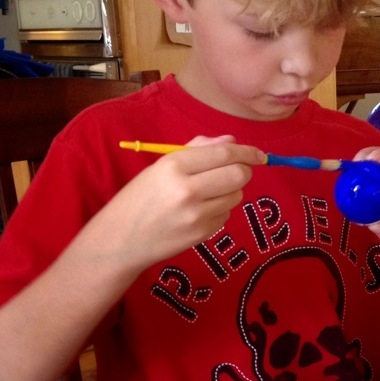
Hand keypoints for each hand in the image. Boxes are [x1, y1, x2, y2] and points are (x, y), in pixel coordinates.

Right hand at [92, 135, 265, 272]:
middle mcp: (187, 190)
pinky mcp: (201, 234)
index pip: (224, 154)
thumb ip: (198, 150)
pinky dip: (220, 210)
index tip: (259, 154)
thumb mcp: (161, 166)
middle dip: (244, 171)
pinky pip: (226, 215)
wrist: (120, 239)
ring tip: (207, 193)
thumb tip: (232, 141)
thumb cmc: (140, 197)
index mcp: (174, 166)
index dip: (248, 152)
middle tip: (236, 171)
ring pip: (236, 196)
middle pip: (239, 175)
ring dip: (230, 191)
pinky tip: (198, 211)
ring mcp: (196, 215)